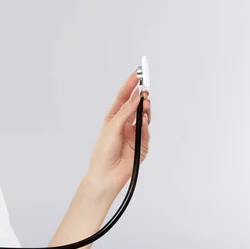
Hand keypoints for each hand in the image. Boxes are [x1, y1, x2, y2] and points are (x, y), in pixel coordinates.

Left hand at [86, 70, 150, 201]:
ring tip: (145, 103)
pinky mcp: (142, 145)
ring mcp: (134, 134)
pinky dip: (146, 125)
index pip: (123, 97)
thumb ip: (125, 112)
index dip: (130, 85)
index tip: (137, 74)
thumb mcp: (112, 128)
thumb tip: (136, 98)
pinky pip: (146, 131)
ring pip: (144, 117)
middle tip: (145, 88)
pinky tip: (143, 122)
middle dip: (141, 96)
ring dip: (145, 109)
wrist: (106, 175)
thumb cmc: (103, 152)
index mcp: (114, 118)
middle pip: (136, 105)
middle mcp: (125, 124)